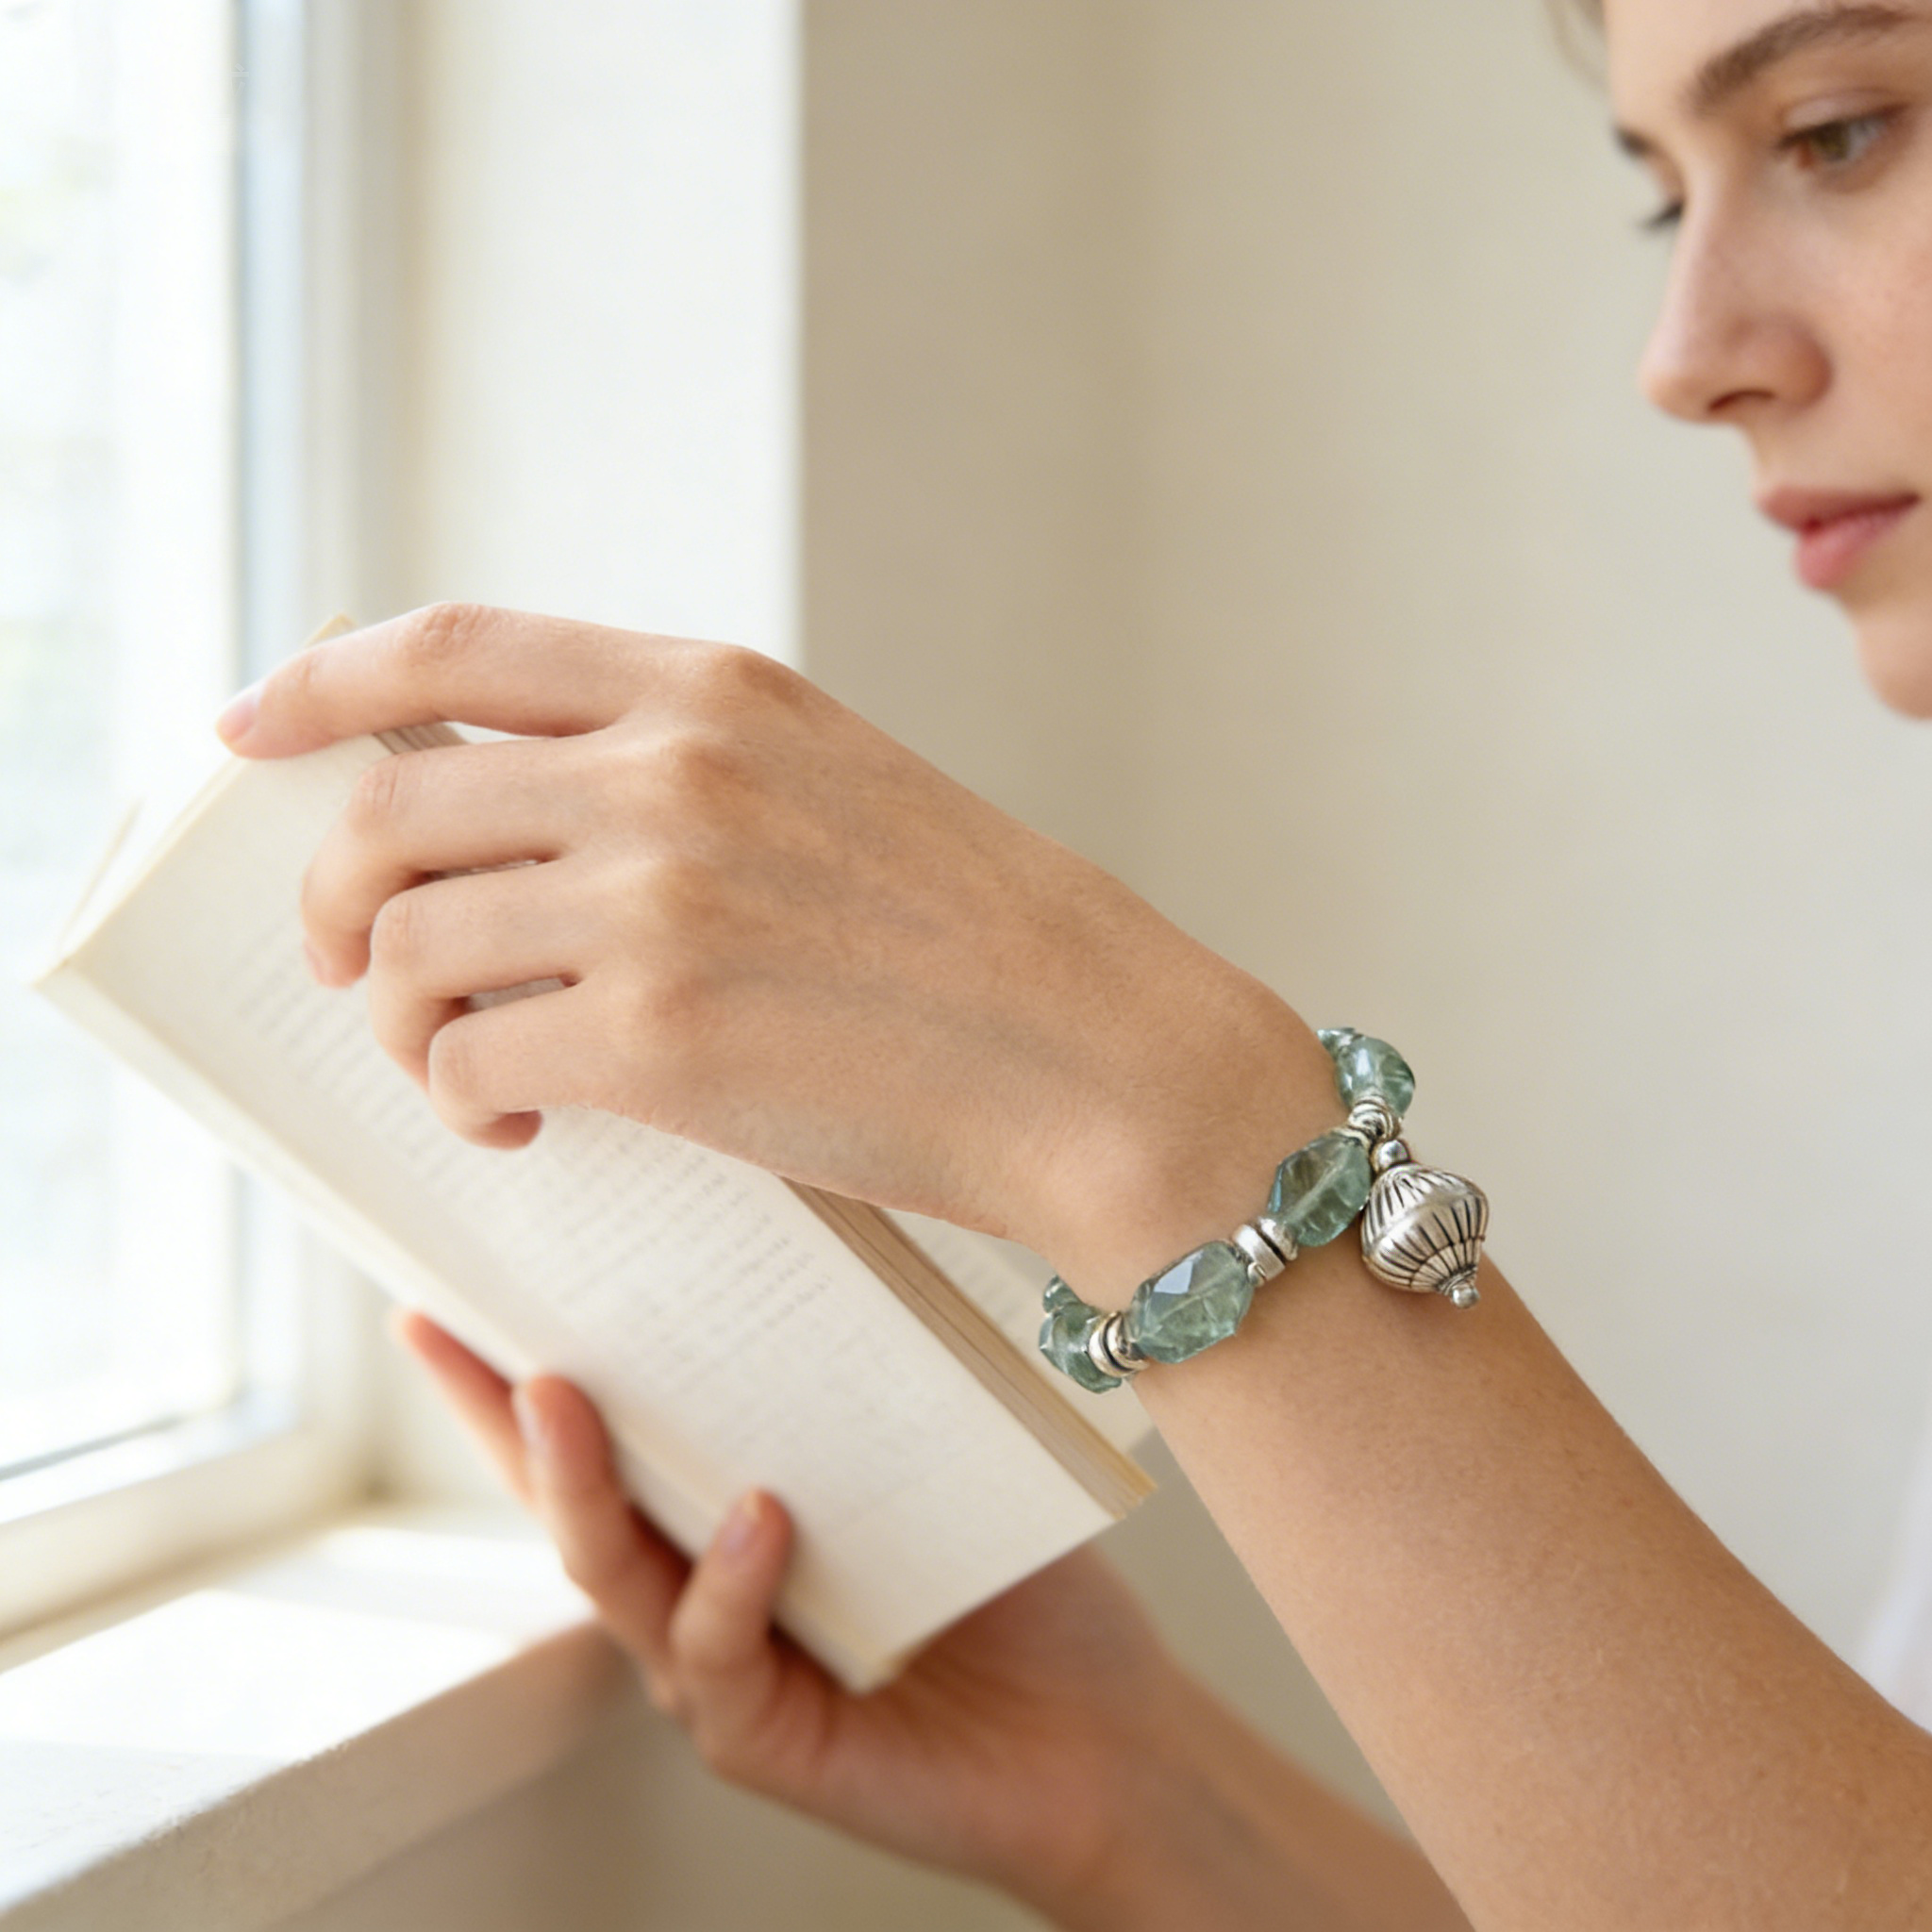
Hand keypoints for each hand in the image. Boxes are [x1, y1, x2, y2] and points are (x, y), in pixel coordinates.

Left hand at [217, 604, 1313, 1287]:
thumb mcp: (829, 783)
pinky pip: (468, 1063)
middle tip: (349, 964)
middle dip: (331, 897)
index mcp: (712, 690)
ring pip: (408, 946)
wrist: (1097, 1057)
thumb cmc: (978, 937)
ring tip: (462, 1070)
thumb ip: (677, 770)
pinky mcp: (658, 1043)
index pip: (451, 646)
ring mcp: (657, 904)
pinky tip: (520, 1126)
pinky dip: (462, 1103)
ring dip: (401, 1022)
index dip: (323, 682)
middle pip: (389, 809)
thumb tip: (504, 819)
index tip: (254, 727)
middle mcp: (666, 774)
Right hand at [391, 1308, 1208, 1921]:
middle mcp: (695, 1587)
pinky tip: (757, 1519)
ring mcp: (718, 1668)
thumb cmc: (1012, 1580)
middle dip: (502, 1416)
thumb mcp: (927, 1446)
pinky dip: (728, 1585)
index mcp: (718, 1513)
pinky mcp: (763, 1737)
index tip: (444, 1298)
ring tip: (563, 1398)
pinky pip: (717, 1658)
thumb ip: (855, 1372)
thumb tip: (821, 1212)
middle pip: (569, 1500)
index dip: (510, 1378)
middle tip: (467, 1330)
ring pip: (616, 1577)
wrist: (1101, 1729)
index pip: (602, 1439)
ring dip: (582, 1485)